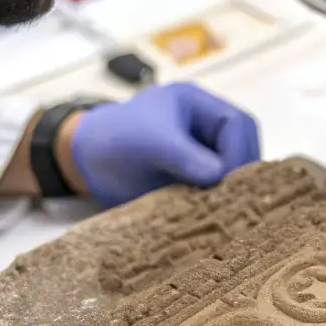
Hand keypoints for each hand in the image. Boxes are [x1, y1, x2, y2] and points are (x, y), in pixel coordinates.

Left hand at [65, 83, 260, 207]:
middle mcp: (206, 130)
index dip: (239, 151)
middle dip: (241, 174)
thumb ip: (184, 155)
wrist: (83, 161)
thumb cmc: (114, 138)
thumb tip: (220, 175)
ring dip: (231, 192)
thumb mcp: (149, 142)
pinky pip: (216, 192)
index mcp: (200, 105)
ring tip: (225, 213)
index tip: (227, 180)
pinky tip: (213, 220)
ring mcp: (201, 156)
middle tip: (235, 202)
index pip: (238, 125)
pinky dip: (217, 205)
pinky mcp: (193, 182)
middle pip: (242, 149)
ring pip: (233, 173)